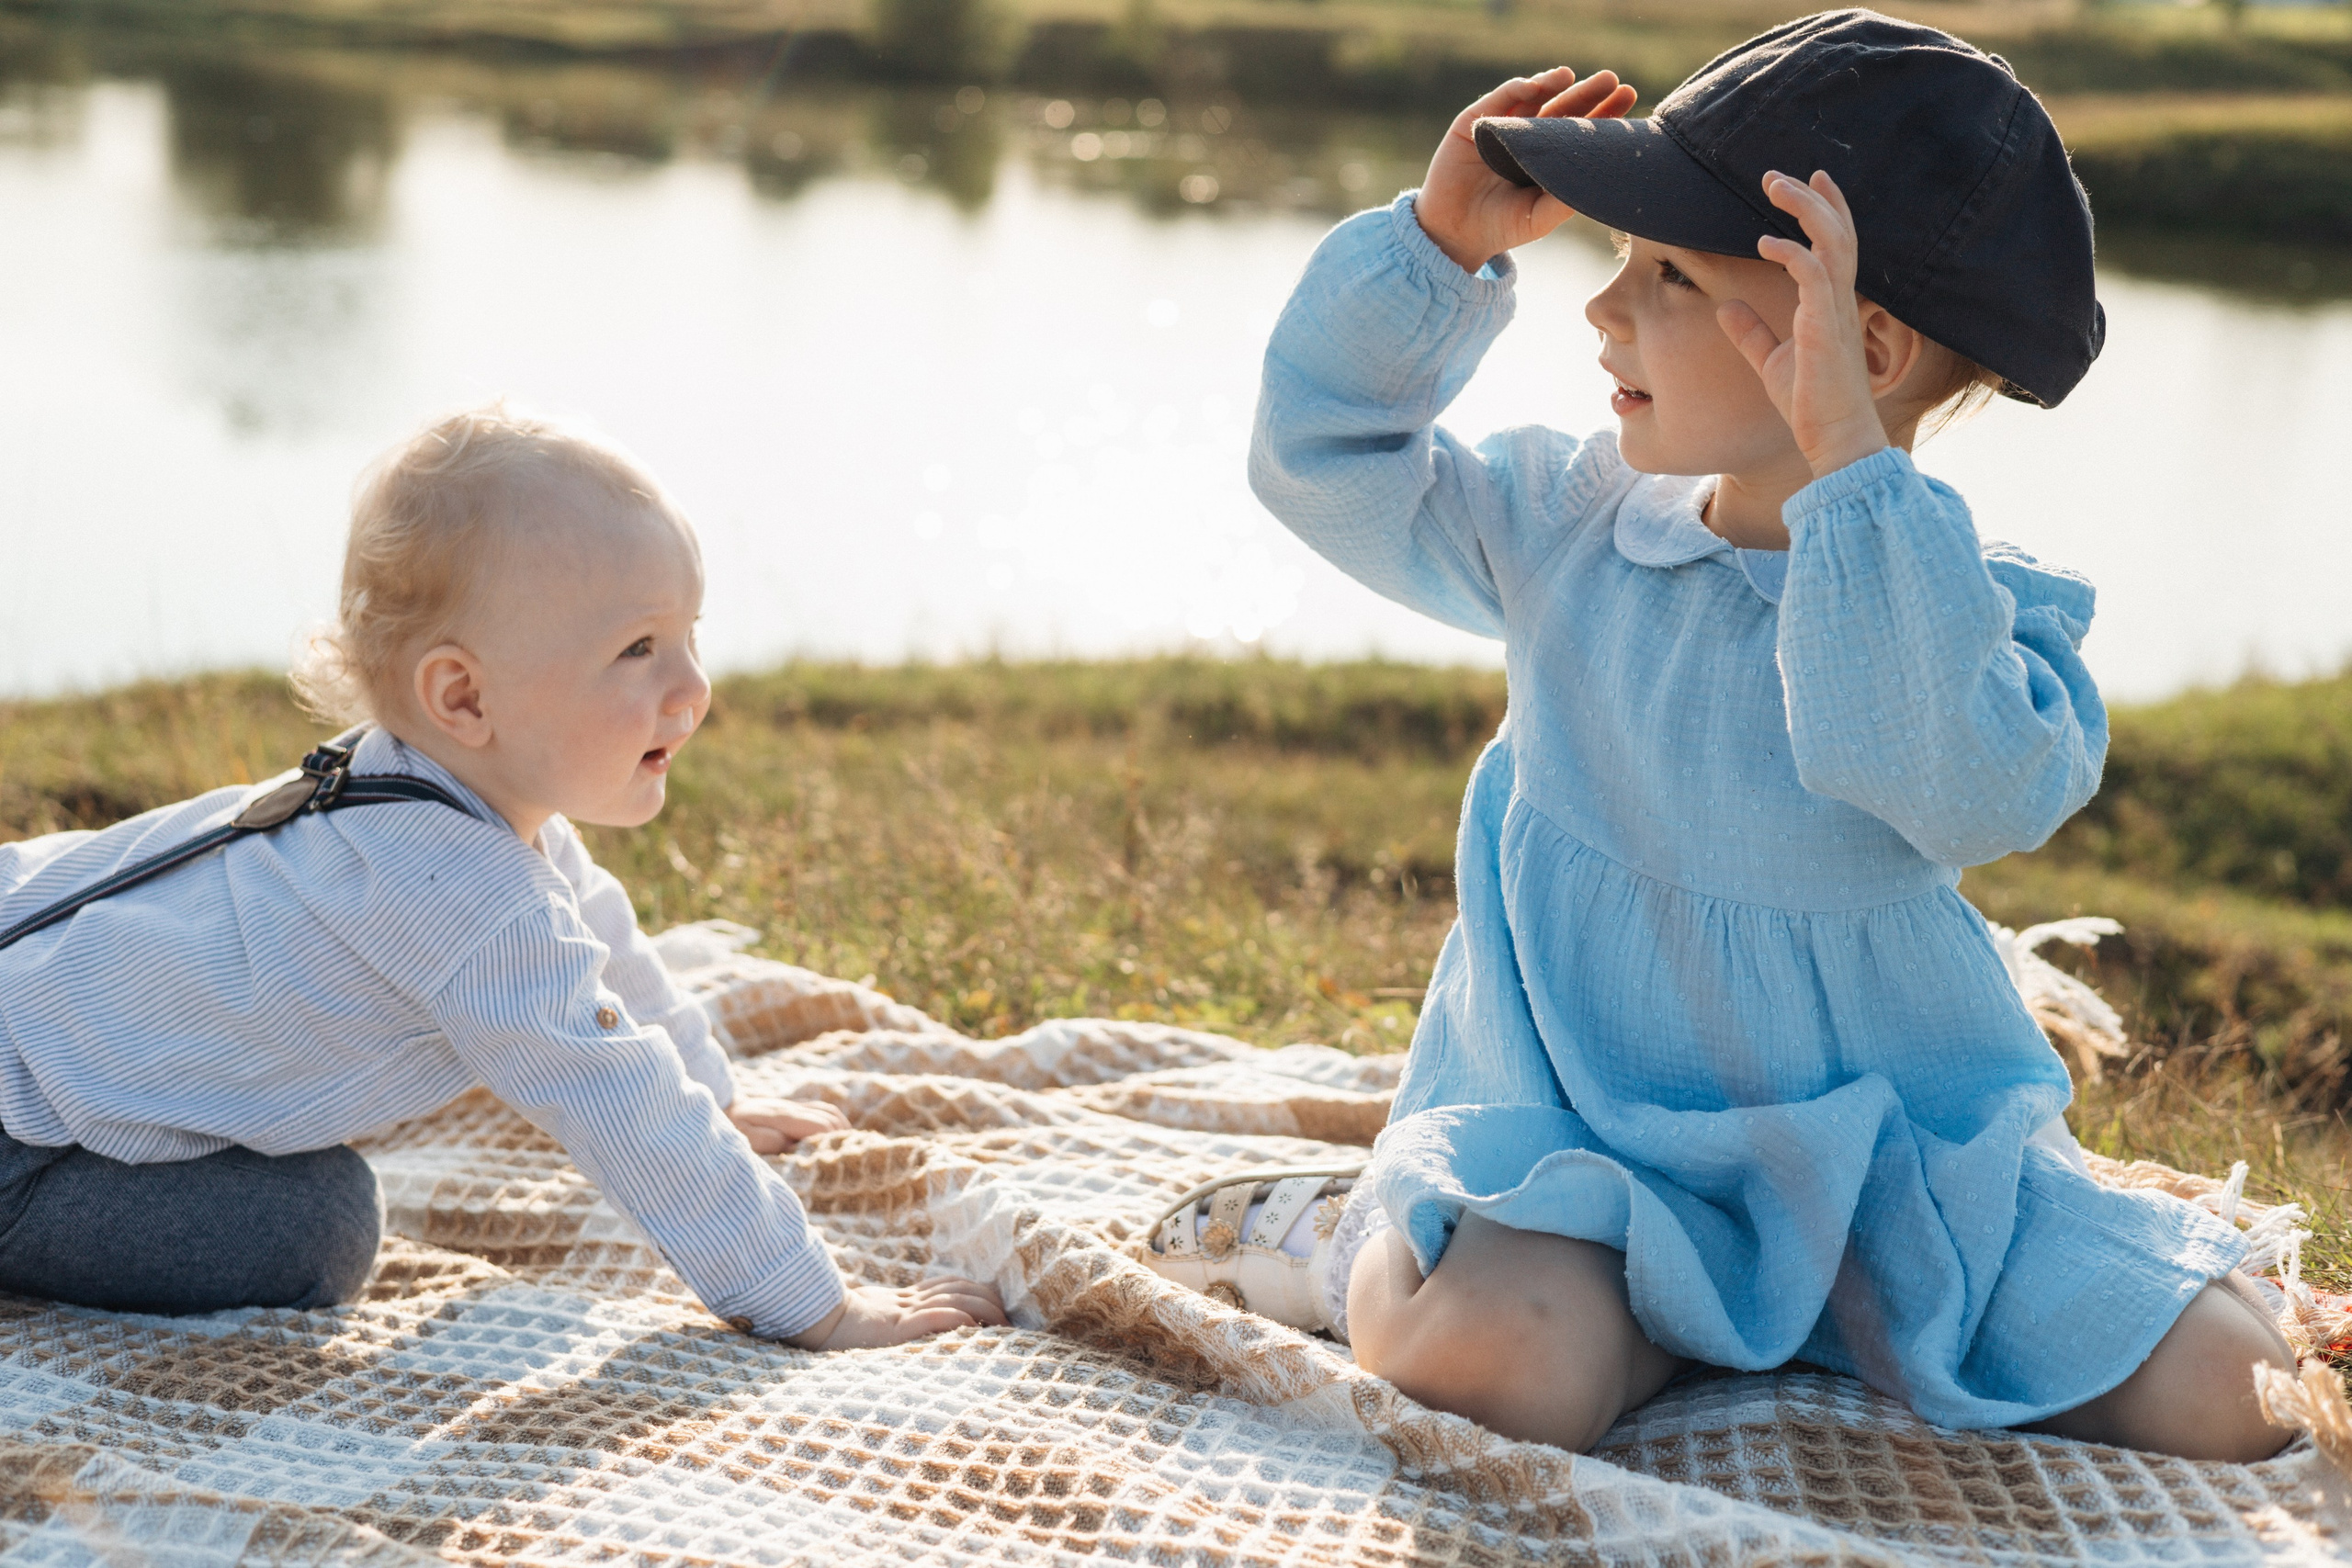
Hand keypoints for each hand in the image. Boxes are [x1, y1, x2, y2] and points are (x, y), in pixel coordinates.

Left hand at [728, 1096, 848, 1154]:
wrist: (719, 1109)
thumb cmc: (730, 1129)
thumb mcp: (744, 1139)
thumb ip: (769, 1141)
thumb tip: (794, 1146)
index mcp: (781, 1116)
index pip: (820, 1125)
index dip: (831, 1142)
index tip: (835, 1160)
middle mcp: (791, 1107)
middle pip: (830, 1119)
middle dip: (840, 1138)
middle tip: (846, 1159)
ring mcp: (793, 1105)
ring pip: (830, 1112)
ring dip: (841, 1129)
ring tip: (846, 1150)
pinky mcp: (793, 1107)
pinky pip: (823, 1109)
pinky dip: (835, 1122)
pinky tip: (836, 1136)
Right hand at [788, 1277, 1008, 1348]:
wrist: (813, 1324)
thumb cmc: (837, 1326)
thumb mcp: (872, 1317)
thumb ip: (893, 1315)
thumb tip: (915, 1322)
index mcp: (903, 1299)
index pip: (950, 1286)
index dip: (976, 1291)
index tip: (995, 1303)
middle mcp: (908, 1302)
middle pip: (960, 1290)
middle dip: (989, 1300)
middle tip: (1008, 1316)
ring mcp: (904, 1313)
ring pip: (955, 1301)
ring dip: (984, 1310)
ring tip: (1003, 1323)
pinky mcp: (899, 1327)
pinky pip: (936, 1317)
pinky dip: (960, 1319)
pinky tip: (975, 1325)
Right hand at [1415, 67, 1637, 274]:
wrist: (1454, 234)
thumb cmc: (1500, 227)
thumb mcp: (1538, 218)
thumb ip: (1563, 201)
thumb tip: (1599, 180)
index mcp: (1549, 157)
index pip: (1581, 129)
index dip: (1605, 113)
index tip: (1629, 97)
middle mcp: (1528, 137)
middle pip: (1563, 107)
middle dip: (1588, 93)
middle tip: (1611, 79)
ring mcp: (1501, 127)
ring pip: (1533, 97)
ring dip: (1552, 83)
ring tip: (1570, 75)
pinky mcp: (1473, 123)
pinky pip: (1497, 100)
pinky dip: (1516, 90)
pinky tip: (1535, 86)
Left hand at [1715, 170, 1890, 478]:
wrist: (1832, 439)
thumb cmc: (1810, 404)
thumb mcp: (1772, 361)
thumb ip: (1751, 333)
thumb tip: (1726, 307)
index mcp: (1831, 303)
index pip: (1837, 243)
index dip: (1828, 208)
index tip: (1811, 178)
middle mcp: (1840, 300)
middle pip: (1837, 231)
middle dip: (1811, 197)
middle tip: (1776, 175)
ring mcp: (1836, 311)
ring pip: (1831, 241)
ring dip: (1804, 209)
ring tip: (1774, 185)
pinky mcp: (1825, 328)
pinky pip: (1814, 275)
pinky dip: (1791, 252)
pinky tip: (1763, 242)